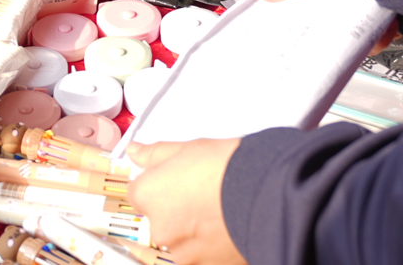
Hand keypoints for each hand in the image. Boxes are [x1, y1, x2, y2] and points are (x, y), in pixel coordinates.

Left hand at [128, 139, 247, 264]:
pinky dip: (210, 246)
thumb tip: (135, 152)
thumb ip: (156, 154)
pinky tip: (226, 227)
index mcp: (148, 196)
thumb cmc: (229, 168)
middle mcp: (159, 229)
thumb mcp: (188, 148)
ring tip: (219, 212)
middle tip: (203, 193)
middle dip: (176, 209)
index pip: (137, 193)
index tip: (174, 180)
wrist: (267, 195)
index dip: (158, 184)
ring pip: (181, 240)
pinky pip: (201, 254)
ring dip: (194, 230)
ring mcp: (182, 253)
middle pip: (159, 219)